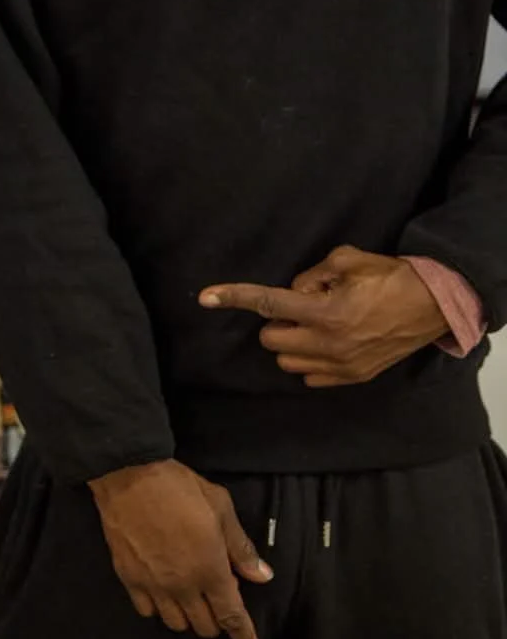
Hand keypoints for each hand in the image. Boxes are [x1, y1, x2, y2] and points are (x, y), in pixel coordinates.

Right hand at [90, 460, 271, 638]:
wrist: (129, 475)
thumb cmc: (179, 487)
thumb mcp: (220, 507)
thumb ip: (241, 547)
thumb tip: (262, 576)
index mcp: (210, 569)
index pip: (232, 617)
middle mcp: (183, 586)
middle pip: (204, 626)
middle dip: (217, 618)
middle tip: (215, 593)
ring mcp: (153, 585)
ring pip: (176, 623)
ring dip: (188, 615)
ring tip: (189, 592)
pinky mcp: (129, 579)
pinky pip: (147, 611)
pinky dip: (160, 607)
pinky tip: (162, 589)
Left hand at [201, 246, 446, 387]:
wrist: (433, 306)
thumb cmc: (391, 277)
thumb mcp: (348, 260)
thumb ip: (312, 274)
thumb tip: (294, 291)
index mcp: (326, 311)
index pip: (269, 304)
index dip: (235, 297)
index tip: (206, 297)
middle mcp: (329, 343)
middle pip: (272, 339)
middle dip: (279, 321)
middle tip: (305, 306)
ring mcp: (341, 366)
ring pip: (287, 362)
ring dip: (291, 342)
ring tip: (318, 324)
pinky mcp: (352, 378)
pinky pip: (310, 376)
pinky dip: (309, 359)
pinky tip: (328, 342)